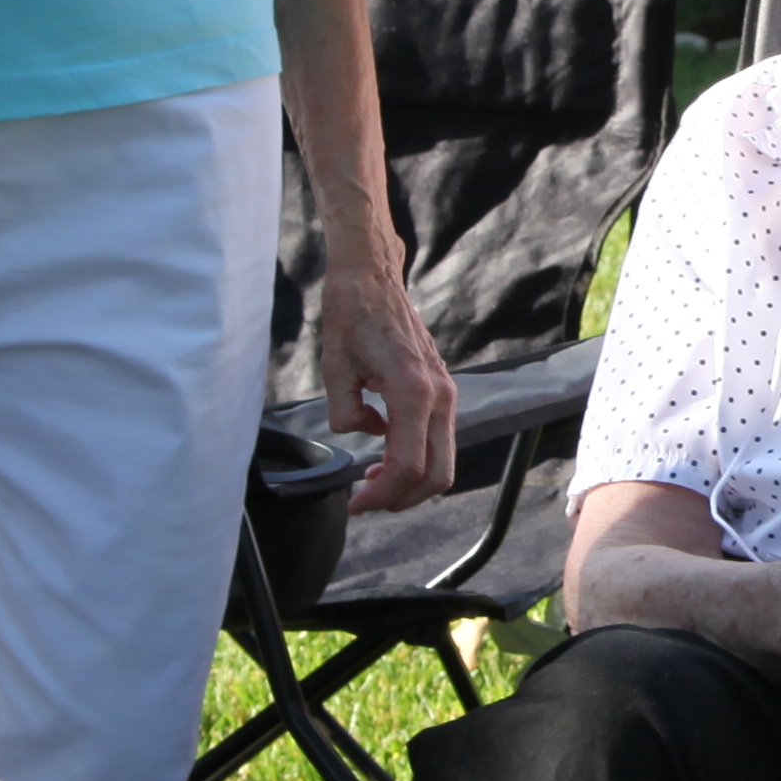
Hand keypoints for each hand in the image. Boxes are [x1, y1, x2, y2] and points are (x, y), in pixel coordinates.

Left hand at [312, 269, 456, 516]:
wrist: (372, 278)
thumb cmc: (351, 316)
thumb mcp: (334, 368)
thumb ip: (346, 414)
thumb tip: (367, 433)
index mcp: (413, 390)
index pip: (407, 465)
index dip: (381, 494)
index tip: (356, 502)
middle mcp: (439, 395)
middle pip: (437, 474)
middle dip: (403, 498)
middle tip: (367, 501)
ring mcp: (446, 393)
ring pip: (443, 461)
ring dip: (411, 482)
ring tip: (373, 480)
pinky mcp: (442, 390)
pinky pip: (438, 440)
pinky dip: (418, 459)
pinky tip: (385, 455)